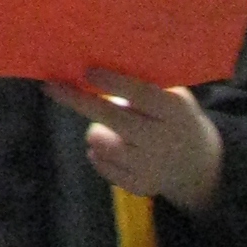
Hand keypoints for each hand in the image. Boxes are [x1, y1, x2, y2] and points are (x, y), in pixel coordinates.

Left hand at [50, 69, 224, 213]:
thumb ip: (145, 83)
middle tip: (51, 86)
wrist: (196, 163)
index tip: (87, 69)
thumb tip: (98, 60)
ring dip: (96, 129)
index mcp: (175, 111)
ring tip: (111, 126)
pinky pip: (100, 163)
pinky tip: (115, 145)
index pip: (142, 94)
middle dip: (78, 100)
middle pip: (112, 118)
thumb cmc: (173, 117)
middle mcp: (163, 140)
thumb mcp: (173, 95)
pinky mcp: (138, 186)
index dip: (113, 82)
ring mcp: (150, 166)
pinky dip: (99, 151)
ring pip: (99, 142)